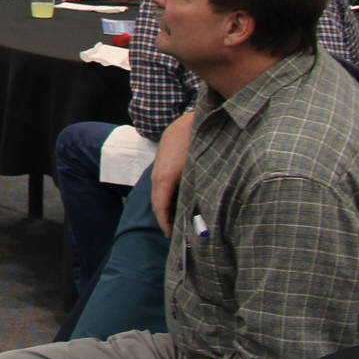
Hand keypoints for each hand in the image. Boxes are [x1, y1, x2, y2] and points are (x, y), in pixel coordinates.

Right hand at [150, 110, 194, 234]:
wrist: (189, 122)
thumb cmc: (196, 145)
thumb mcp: (197, 170)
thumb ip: (196, 191)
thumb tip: (201, 213)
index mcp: (165, 178)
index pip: (160, 207)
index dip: (166, 224)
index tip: (172, 236)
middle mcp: (158, 175)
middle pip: (156, 202)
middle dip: (164, 219)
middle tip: (175, 233)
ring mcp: (158, 168)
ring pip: (157, 193)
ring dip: (164, 207)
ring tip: (176, 220)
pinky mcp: (162, 163)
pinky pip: (160, 185)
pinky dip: (165, 196)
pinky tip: (177, 200)